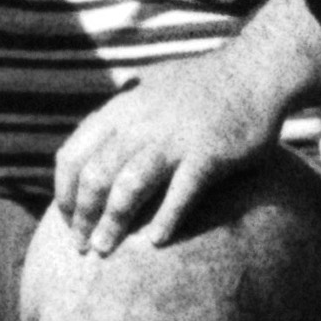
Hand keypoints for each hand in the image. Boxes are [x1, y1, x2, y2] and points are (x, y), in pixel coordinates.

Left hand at [47, 52, 278, 253]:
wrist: (256, 71)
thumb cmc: (205, 83)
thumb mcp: (151, 85)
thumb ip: (123, 109)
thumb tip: (100, 132)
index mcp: (122, 109)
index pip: (73, 155)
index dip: (64, 192)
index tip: (70, 218)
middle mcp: (141, 124)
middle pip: (96, 177)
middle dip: (83, 216)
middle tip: (84, 245)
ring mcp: (175, 139)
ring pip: (128, 187)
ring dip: (112, 222)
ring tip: (105, 249)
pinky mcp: (209, 154)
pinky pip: (180, 193)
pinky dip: (165, 218)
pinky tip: (156, 240)